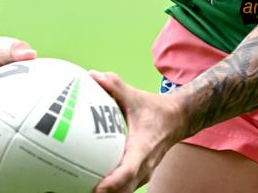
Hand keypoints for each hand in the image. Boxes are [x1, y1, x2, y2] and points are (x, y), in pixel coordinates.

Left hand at [90, 71, 184, 192]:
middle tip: (80, 188)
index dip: (113, 182)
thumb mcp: (136, 96)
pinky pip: (124, 188)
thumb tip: (93, 75)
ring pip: (124, 192)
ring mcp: (143, 174)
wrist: (177, 119)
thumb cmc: (155, 109)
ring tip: (82, 188)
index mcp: (143, 147)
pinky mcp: (140, 176)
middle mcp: (144, 166)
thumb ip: (115, 86)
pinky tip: (92, 183)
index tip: (97, 187)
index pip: (129, 170)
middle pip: (124, 189)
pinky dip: (111, 189)